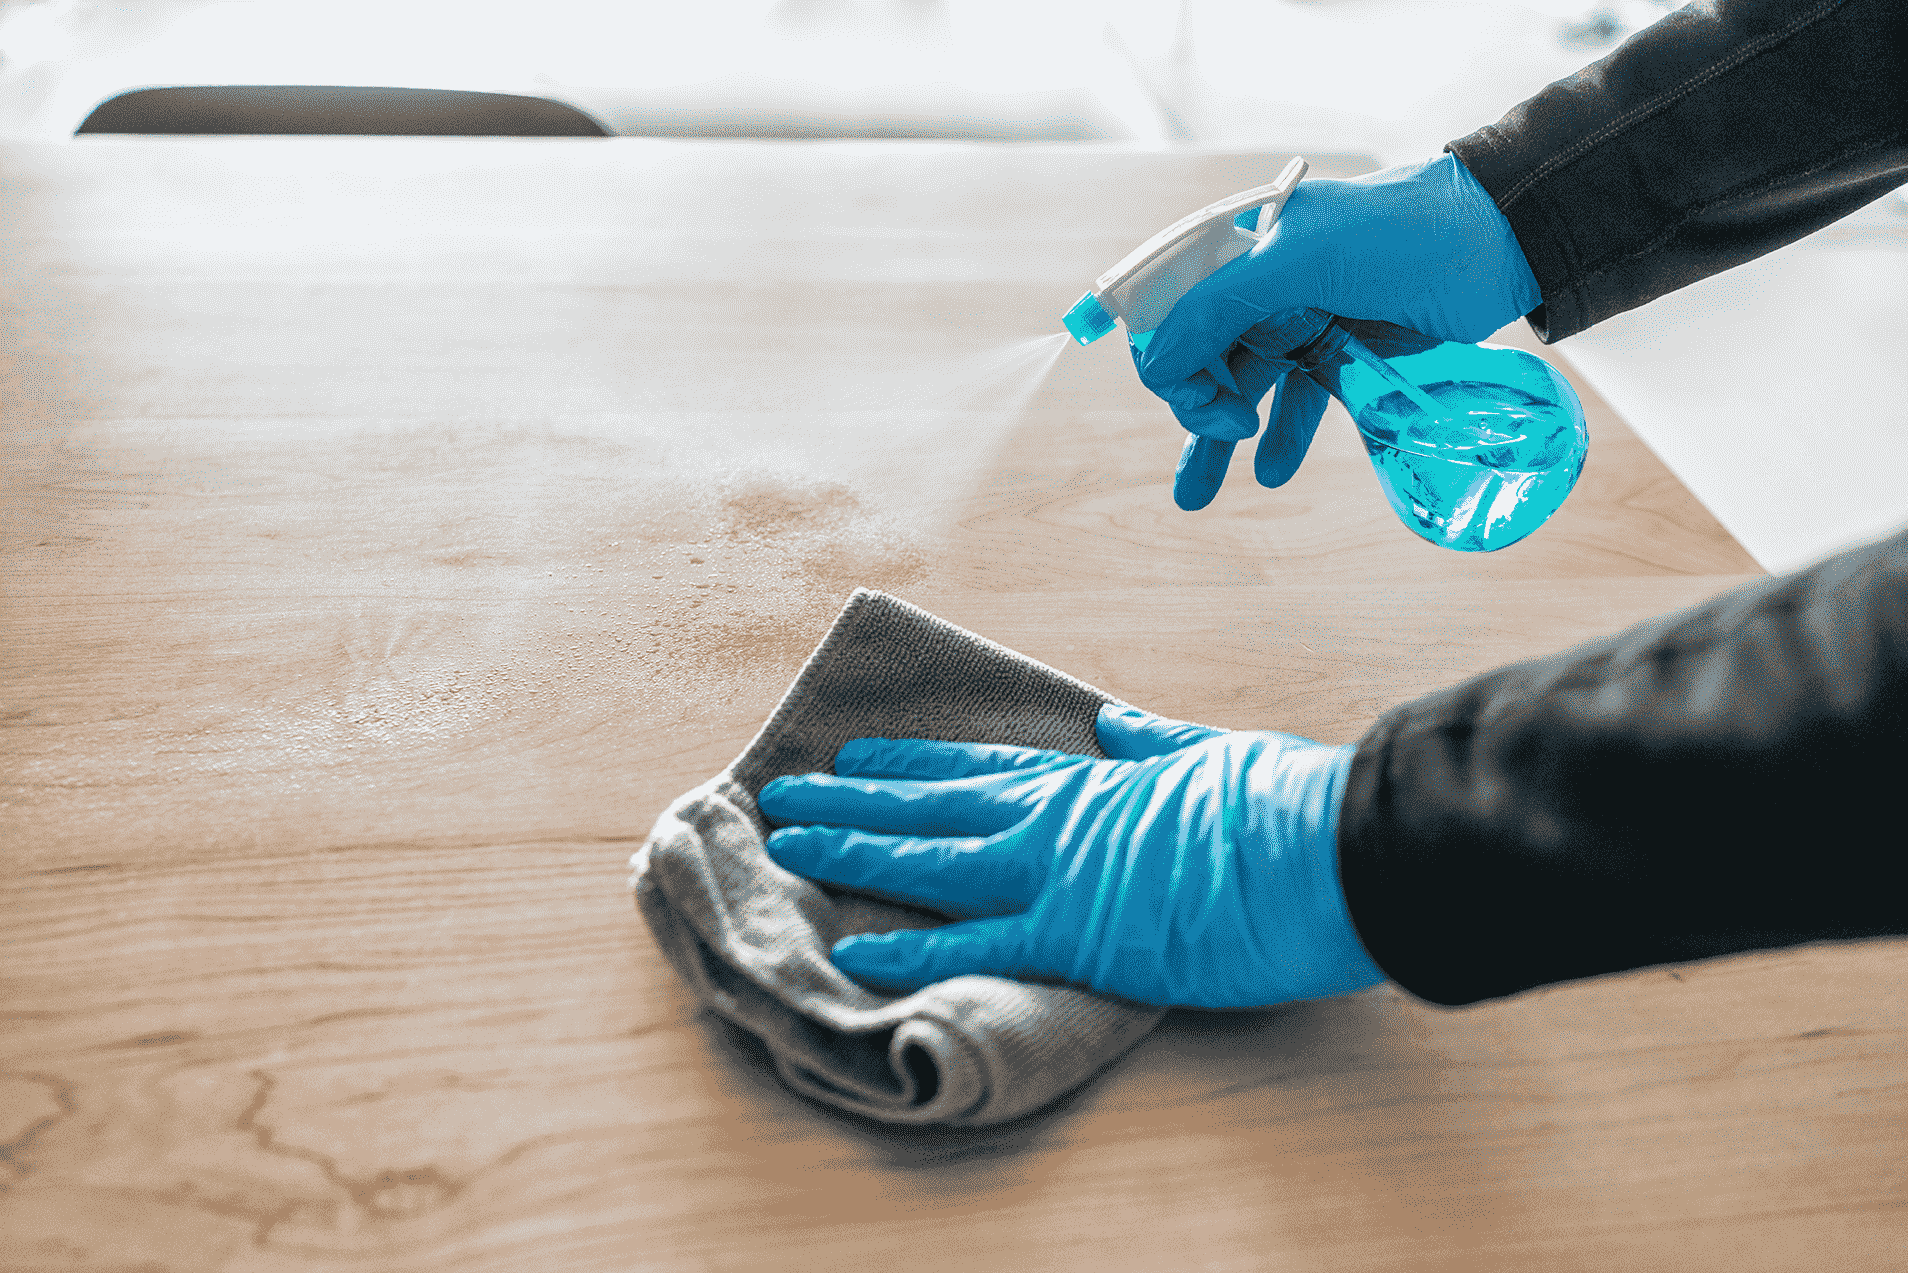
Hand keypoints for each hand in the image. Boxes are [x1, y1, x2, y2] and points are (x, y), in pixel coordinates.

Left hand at [757, 704, 1385, 1009]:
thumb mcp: (1211, 754)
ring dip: (852, 853)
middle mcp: (1054, 820)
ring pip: (928, 863)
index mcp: (1089, 781)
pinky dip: (910, 951)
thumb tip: (1115, 722)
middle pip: (929, 808)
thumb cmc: (1284, 802)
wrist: (1329, 846)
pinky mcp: (1076, 938)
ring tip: (787, 846)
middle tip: (783, 795)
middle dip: (851, 801)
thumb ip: (1153, 744)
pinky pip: (974, 945)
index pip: (977, 768)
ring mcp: (1057, 876)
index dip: (909, 764)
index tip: (857, 756)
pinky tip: (853, 951)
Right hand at [1136, 152, 1541, 509]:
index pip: (1171, 309)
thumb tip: (1155, 365)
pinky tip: (1272, 471)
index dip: (1168, 358)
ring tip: (1197, 497)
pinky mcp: (1341, 353)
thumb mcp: (1302, 261)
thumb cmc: (1403, 235)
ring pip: (1239, 386)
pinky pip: (1295, 401)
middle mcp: (1262, 283)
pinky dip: (1279, 438)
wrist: (1501, 242)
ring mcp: (1300, 320)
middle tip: (1223, 432)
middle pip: (1198, 355)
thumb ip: (1222, 305)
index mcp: (1241, 247)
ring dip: (1215, 439)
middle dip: (1191, 405)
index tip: (1206, 398)